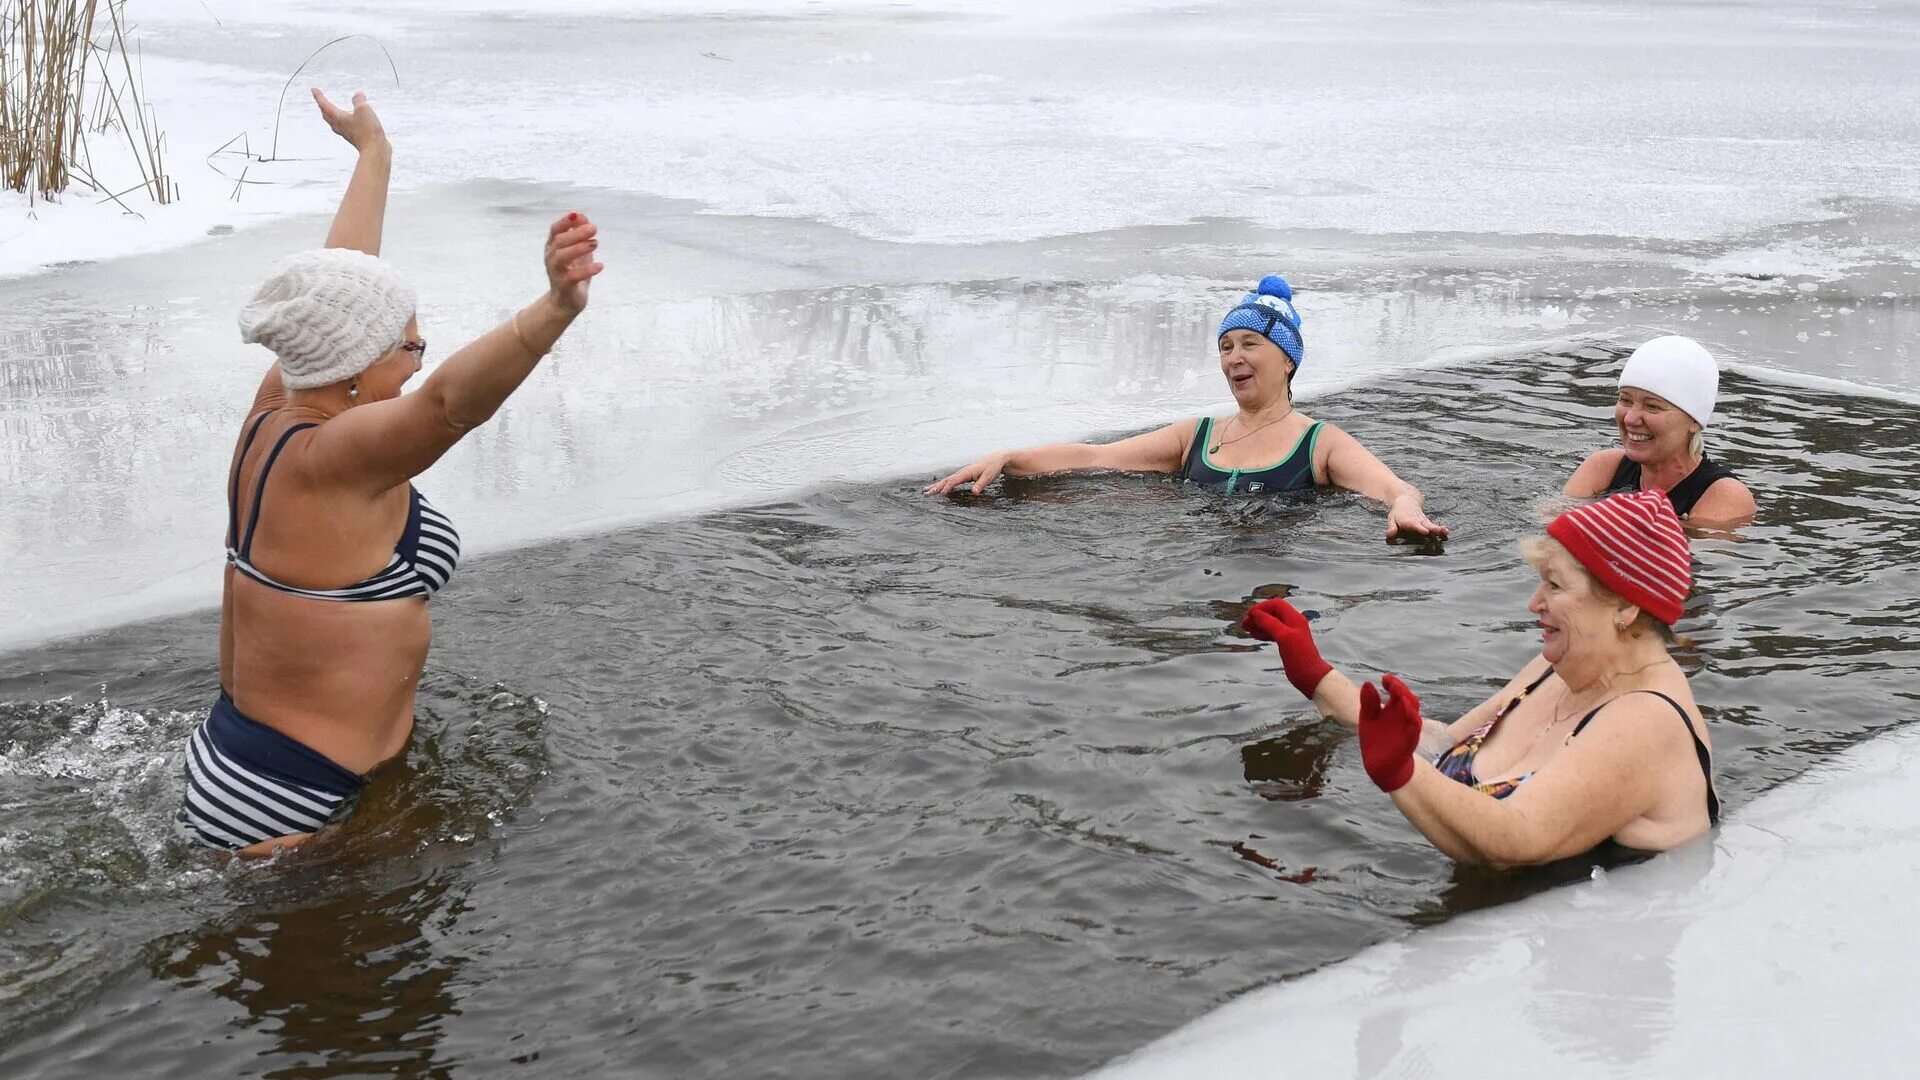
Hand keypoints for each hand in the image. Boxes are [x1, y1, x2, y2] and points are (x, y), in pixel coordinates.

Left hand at [311, 88, 387, 152]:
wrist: (375, 150)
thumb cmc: (367, 130)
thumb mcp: (363, 110)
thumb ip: (359, 100)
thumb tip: (358, 94)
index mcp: (339, 118)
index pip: (325, 105)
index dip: (319, 96)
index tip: (313, 89)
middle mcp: (340, 126)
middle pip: (327, 116)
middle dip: (323, 107)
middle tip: (320, 101)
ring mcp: (348, 134)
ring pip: (335, 123)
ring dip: (331, 117)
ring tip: (332, 112)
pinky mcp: (356, 139)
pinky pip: (346, 128)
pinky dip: (344, 122)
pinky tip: (350, 122)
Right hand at [545, 212, 603, 313]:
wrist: (566, 302)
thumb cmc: (572, 272)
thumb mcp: (577, 251)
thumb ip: (579, 234)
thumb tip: (582, 216)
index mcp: (553, 247)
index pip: (555, 231)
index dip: (564, 222)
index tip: (576, 215)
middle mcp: (551, 258)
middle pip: (559, 241)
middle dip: (576, 233)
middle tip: (594, 229)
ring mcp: (556, 272)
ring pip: (562, 257)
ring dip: (579, 248)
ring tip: (595, 243)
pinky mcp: (564, 286)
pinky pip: (573, 277)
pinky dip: (587, 270)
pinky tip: (600, 266)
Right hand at [924, 451, 1013, 495]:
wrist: (995, 459)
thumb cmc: (992, 468)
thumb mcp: (989, 477)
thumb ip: (981, 484)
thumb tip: (974, 492)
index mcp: (967, 471)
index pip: (955, 480)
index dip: (948, 487)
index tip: (941, 494)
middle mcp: (962, 472)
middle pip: (946, 480)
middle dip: (936, 487)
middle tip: (926, 494)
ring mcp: (961, 473)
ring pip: (946, 480)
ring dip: (936, 486)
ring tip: (925, 492)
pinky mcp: (962, 476)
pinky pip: (949, 481)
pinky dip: (941, 485)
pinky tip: (936, 489)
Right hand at [1241, 598, 1333, 697]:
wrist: (1311, 677)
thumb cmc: (1300, 659)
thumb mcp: (1283, 638)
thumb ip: (1269, 623)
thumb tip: (1254, 613)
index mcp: (1294, 619)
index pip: (1276, 604)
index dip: (1261, 607)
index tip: (1249, 615)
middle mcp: (1294, 624)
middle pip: (1273, 612)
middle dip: (1258, 615)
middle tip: (1244, 623)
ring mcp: (1291, 634)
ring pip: (1272, 623)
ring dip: (1259, 624)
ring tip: (1246, 629)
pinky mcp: (1288, 644)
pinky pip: (1274, 633)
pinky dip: (1263, 632)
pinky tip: (1255, 636)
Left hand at [1358, 674, 1422, 792]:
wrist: (1379, 766)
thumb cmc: (1375, 740)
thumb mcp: (1368, 718)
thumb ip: (1368, 702)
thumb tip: (1368, 682)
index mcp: (1393, 709)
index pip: (1397, 691)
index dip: (1392, 683)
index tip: (1384, 678)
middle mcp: (1403, 716)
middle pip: (1407, 698)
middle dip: (1400, 689)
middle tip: (1391, 683)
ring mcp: (1407, 728)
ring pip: (1413, 711)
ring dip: (1408, 702)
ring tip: (1399, 694)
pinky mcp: (1409, 741)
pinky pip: (1415, 729)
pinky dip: (1413, 719)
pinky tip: (1408, 711)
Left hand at [1386, 493, 1448, 540]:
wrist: (1406, 499)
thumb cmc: (1398, 512)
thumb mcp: (1392, 518)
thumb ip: (1392, 527)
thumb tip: (1390, 534)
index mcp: (1408, 520)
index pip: (1414, 524)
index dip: (1420, 528)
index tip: (1426, 531)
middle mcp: (1417, 520)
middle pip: (1425, 524)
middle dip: (1432, 528)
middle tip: (1438, 531)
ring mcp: (1423, 520)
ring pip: (1431, 524)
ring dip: (1438, 528)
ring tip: (1445, 531)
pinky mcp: (1427, 521)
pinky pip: (1433, 525)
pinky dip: (1440, 528)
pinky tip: (1446, 531)